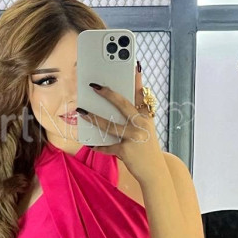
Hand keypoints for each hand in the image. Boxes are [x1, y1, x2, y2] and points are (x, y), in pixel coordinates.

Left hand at [77, 62, 163, 184]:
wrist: (155, 172)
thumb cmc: (147, 148)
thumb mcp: (146, 130)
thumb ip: (134, 118)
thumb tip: (112, 109)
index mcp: (146, 117)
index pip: (141, 95)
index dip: (137, 80)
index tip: (134, 65)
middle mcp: (141, 125)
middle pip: (123, 104)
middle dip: (108, 93)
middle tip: (94, 85)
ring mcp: (134, 137)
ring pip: (110, 125)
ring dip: (93, 118)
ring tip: (81, 112)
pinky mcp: (126, 151)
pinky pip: (108, 147)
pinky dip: (98, 146)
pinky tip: (89, 143)